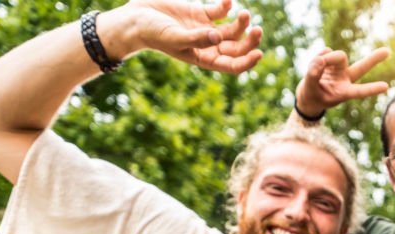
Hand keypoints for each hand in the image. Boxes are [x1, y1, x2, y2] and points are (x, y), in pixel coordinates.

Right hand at [115, 0, 262, 73]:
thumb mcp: (174, 38)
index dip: (248, 62)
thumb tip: (218, 38)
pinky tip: (228, 1)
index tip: (259, 53)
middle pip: (237, 47)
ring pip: (232, 29)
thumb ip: (196, 38)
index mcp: (204, 58)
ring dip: (241, 22)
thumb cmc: (152, 33)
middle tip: (257, 29)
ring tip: (245, 14)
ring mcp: (206, 28)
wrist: (135, 18)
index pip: (232, 65)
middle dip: (250, 40)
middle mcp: (209, 45)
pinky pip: (219, 11)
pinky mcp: (200, 12)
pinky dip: (227, 6)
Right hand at [295, 47, 389, 117]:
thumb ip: (313, 75)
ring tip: (316, 64)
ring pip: (339, 55)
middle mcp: (346, 79)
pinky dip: (319, 56)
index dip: (371, 89)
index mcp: (344, 92)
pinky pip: (326, 52)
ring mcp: (340, 69)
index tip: (386, 87)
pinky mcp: (332, 60)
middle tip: (388, 51)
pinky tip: (315, 64)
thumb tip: (321, 59)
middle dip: (374, 59)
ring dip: (327, 58)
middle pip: (361, 67)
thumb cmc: (312, 97)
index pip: (359, 91)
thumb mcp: (310, 90)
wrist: (307, 95)